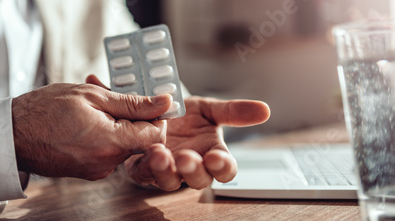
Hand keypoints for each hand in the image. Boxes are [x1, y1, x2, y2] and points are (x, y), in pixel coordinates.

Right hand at [11, 83, 171, 179]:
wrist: (10, 135)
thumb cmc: (45, 110)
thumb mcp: (92, 96)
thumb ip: (133, 102)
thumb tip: (164, 102)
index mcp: (111, 143)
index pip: (157, 135)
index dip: (157, 116)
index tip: (147, 101)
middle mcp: (107, 163)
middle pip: (140, 140)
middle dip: (132, 116)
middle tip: (110, 96)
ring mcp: (97, 170)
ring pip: (124, 144)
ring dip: (116, 123)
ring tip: (91, 106)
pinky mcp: (89, 171)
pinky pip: (108, 151)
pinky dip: (104, 134)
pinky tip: (85, 120)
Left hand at [126, 96, 269, 189]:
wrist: (156, 110)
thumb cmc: (186, 115)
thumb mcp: (210, 109)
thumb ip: (234, 111)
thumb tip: (264, 110)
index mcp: (212, 154)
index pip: (224, 169)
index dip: (223, 167)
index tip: (217, 157)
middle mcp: (192, 167)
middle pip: (199, 180)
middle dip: (194, 171)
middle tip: (188, 158)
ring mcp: (169, 169)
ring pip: (170, 181)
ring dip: (166, 171)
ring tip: (161, 155)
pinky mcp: (144, 168)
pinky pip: (145, 173)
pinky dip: (146, 165)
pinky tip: (147, 151)